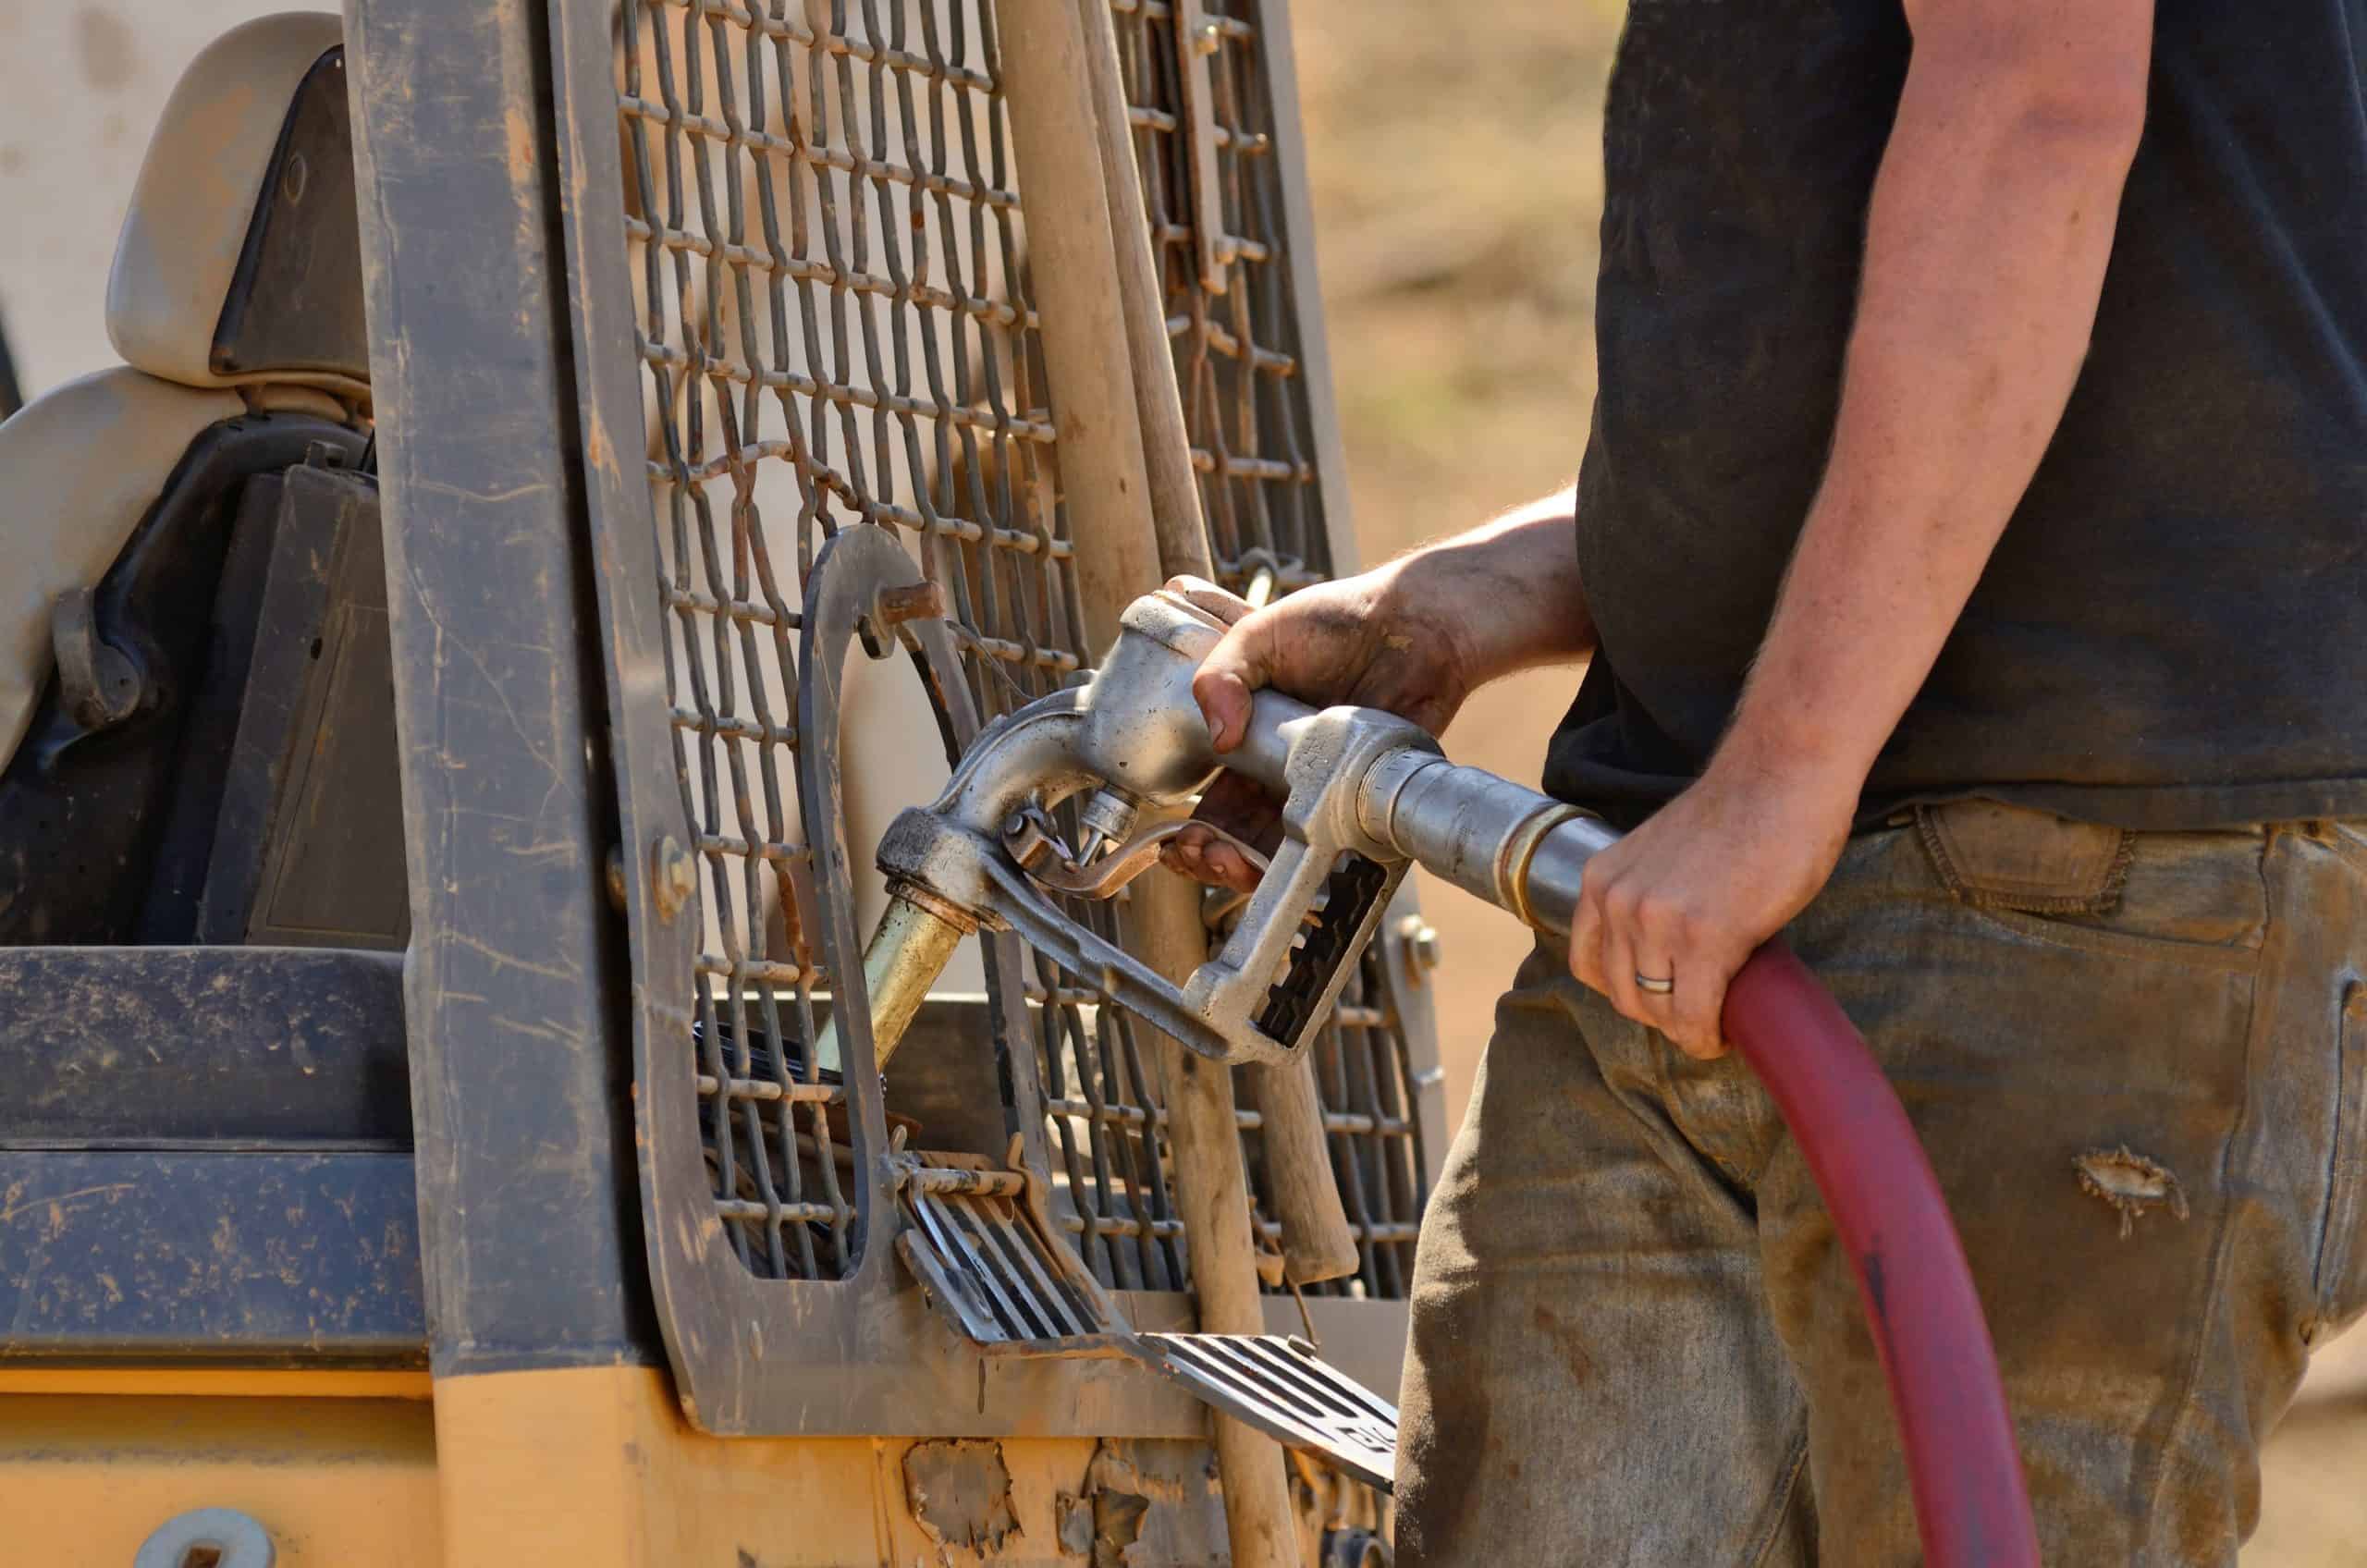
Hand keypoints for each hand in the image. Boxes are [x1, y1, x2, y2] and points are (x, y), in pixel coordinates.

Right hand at [1163, 566, 1480, 894]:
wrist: (1417, 626)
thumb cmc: (1341, 620)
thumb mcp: (1261, 633)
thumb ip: (1222, 675)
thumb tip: (1218, 737)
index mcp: (1250, 736)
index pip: (1210, 794)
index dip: (1190, 825)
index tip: (1178, 837)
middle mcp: (1282, 769)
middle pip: (1237, 832)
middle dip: (1211, 855)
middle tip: (1205, 853)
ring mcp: (1322, 787)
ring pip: (1278, 849)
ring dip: (1248, 868)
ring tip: (1234, 863)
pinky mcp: (1361, 797)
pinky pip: (1332, 845)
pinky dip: (1307, 865)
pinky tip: (1287, 862)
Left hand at [1568, 753, 1855, 1057]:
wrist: (1782, 775)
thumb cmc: (1739, 812)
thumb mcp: (1661, 855)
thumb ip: (1648, 896)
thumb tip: (1661, 953)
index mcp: (1601, 879)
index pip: (1589, 965)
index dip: (1624, 990)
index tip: (1659, 996)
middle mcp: (1619, 901)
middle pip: (1623, 994)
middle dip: (1660, 1014)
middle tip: (1697, 1014)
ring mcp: (1658, 921)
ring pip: (1659, 1009)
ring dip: (1686, 1029)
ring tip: (1713, 1024)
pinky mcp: (1707, 938)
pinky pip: (1695, 1014)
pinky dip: (1706, 1036)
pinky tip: (1722, 1035)